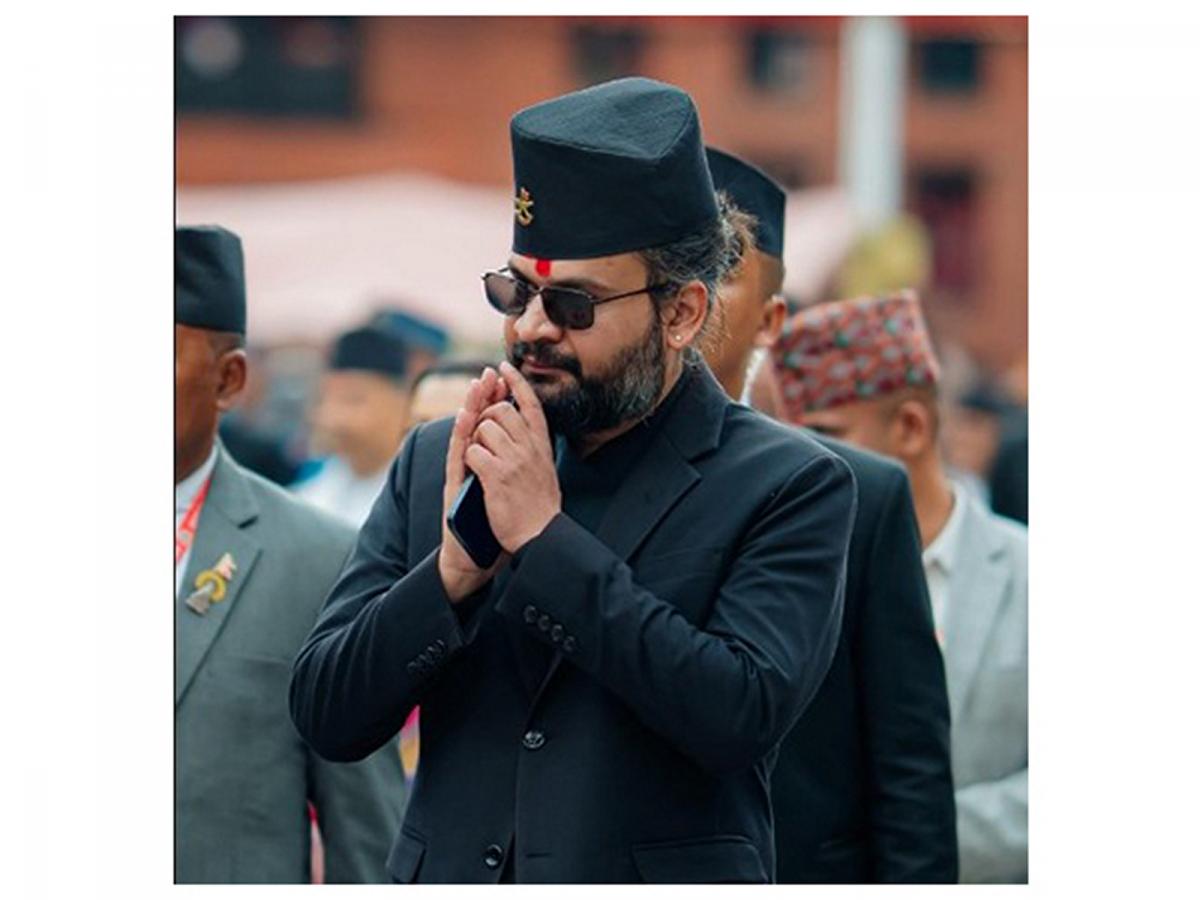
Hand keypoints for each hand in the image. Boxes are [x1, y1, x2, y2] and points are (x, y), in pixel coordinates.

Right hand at [438, 367, 510, 602]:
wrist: (474, 559)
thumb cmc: (493, 528)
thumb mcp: (508, 492)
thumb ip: (513, 469)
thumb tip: (529, 449)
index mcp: (488, 462)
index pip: (492, 422)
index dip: (498, 399)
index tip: (505, 375)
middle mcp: (472, 463)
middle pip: (478, 421)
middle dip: (486, 396)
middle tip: (490, 373)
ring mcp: (462, 474)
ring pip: (465, 433)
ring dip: (471, 407)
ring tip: (477, 384)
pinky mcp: (455, 487)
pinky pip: (458, 456)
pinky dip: (462, 435)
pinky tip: (467, 418)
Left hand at [466, 360, 561, 552]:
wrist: (540, 536)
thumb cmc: (539, 508)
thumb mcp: (545, 469)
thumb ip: (533, 447)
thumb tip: (522, 425)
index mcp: (542, 445)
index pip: (530, 403)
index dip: (516, 382)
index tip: (502, 367)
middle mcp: (530, 448)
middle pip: (500, 410)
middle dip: (484, 415)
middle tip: (480, 431)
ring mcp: (514, 460)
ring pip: (483, 427)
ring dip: (474, 439)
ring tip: (480, 458)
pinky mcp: (496, 475)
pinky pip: (473, 451)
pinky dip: (468, 458)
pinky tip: (474, 470)